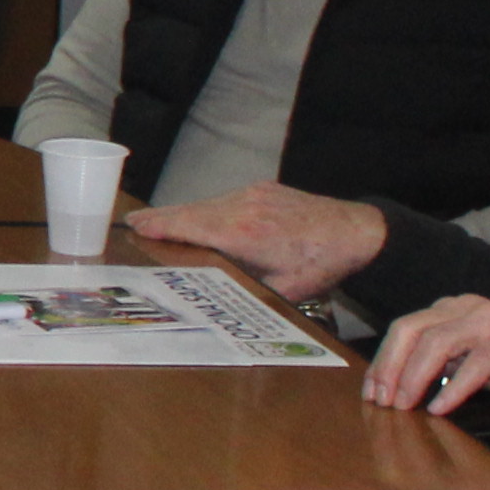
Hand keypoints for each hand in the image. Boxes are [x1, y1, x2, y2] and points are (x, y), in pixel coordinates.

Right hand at [128, 180, 388, 301]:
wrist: (357, 232)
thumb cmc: (321, 265)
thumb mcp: (281, 291)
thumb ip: (244, 288)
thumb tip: (214, 300)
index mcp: (244, 235)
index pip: (190, 227)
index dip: (159, 227)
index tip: (134, 228)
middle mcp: (244, 208)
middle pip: (190, 211)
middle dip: (160, 218)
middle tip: (132, 225)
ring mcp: (253, 194)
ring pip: (206, 204)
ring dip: (182, 214)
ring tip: (157, 223)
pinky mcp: (263, 189)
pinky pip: (224, 200)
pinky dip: (205, 209)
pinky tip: (197, 218)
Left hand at [361, 296, 489, 417]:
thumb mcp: (469, 360)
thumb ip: (439, 363)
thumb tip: (397, 385)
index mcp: (451, 309)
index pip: (404, 328)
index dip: (382, 360)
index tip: (370, 392)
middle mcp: (466, 306)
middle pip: (411, 330)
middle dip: (389, 367)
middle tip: (381, 401)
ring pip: (437, 343)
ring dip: (414, 377)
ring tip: (404, 406)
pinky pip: (475, 363)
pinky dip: (454, 387)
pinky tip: (440, 408)